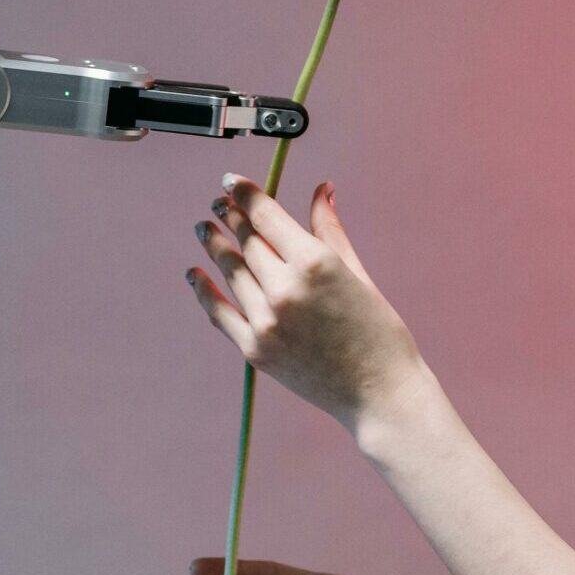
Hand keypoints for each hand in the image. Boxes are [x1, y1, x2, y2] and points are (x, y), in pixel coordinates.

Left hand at [187, 176, 427, 427]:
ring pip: (230, 271)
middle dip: (230, 217)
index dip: (244, 193)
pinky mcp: (255, 350)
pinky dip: (203, 290)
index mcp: (315, 263)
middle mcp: (285, 288)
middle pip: (246, 241)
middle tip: (219, 204)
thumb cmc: (379, 331)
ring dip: (214, 246)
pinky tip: (194, 273)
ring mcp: (266, 321)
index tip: (231, 181)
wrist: (379, 393)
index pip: (265, 215)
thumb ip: (330, 230)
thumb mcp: (358, 273)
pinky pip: (219, 313)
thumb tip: (322, 190)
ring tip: (204, 230)